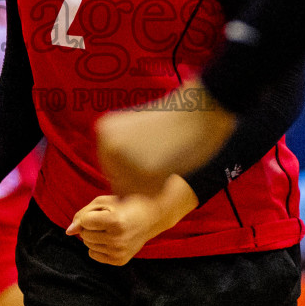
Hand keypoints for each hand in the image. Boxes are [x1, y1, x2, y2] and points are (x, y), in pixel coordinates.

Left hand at [65, 177, 198, 265]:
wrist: (152, 217)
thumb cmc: (126, 204)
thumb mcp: (104, 202)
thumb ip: (83, 214)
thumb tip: (68, 231)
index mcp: (115, 222)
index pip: (84, 222)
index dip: (89, 215)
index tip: (101, 212)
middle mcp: (118, 239)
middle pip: (84, 235)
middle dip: (89, 227)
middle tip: (105, 220)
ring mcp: (119, 252)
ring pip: (88, 246)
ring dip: (93, 236)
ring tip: (109, 229)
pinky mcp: (120, 260)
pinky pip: (94, 255)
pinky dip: (97, 247)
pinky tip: (110, 239)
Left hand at [96, 78, 236, 195]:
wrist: (200, 111)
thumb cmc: (173, 119)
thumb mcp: (134, 129)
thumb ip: (121, 153)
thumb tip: (118, 191)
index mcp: (104, 130)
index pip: (109, 166)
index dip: (132, 165)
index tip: (150, 149)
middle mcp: (108, 145)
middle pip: (117, 181)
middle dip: (138, 176)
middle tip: (160, 154)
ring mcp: (124, 160)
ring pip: (132, 191)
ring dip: (149, 183)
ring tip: (165, 158)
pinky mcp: (144, 173)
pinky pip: (147, 195)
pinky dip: (160, 187)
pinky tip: (169, 164)